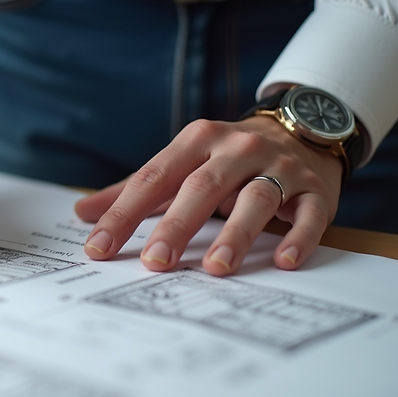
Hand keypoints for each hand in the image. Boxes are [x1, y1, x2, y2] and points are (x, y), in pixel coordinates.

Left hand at [76, 116, 343, 273]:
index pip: (154, 177)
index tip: (99, 246)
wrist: (304, 128)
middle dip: (176, 225)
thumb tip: (82, 213)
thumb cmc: (228, 158)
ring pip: (255, 198)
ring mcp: (280, 166)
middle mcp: (237, 148)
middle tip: (155, 262)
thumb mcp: (182, 163)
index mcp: (198, 140)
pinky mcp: (315, 188)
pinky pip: (309, 213)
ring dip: (235, 234)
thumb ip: (134, 189)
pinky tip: (282, 261)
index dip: (124, 213)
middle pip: (202, 187)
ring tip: (214, 267)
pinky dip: (298, 236)